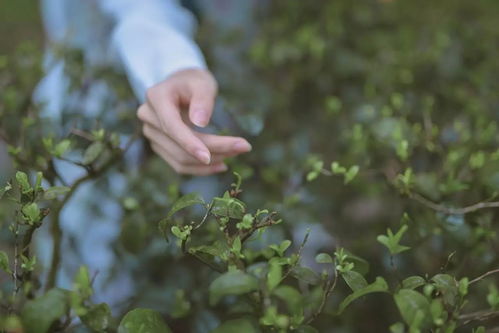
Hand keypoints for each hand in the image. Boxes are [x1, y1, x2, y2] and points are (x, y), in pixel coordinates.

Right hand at [137, 68, 251, 174]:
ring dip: (210, 162)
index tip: (210, 157)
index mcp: (156, 98)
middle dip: (213, 150)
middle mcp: (149, 117)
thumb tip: (200, 123)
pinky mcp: (160, 146)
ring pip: (180, 159)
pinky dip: (201, 168)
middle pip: (180, 146)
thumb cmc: (194, 82)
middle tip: (244, 147)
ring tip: (235, 153)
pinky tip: (222, 164)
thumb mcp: (203, 83)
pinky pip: (179, 164)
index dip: (190, 144)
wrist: (181, 86)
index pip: (172, 127)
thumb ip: (202, 100)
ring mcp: (152, 134)